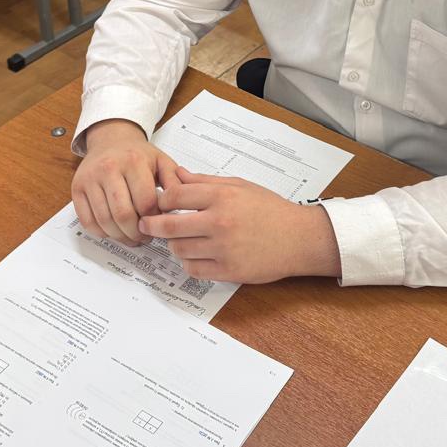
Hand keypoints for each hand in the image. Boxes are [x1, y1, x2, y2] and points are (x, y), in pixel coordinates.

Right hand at [71, 120, 181, 245]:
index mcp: (133, 161)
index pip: (145, 202)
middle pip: (123, 215)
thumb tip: (181, 205)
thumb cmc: (137, 154)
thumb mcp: (162, 161)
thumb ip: (175, 182)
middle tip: (144, 237)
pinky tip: (114, 230)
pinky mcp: (77, 188)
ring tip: (131, 237)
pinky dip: (101, 232)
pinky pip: (87, 221)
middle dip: (136, 233)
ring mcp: (90, 179)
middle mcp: (108, 168)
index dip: (154, 219)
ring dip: (120, 236)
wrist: (111, 139)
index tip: (159, 225)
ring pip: (104, 221)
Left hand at [138, 167, 341, 283]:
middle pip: (170, 226)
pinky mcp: (229, 271)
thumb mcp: (240, 185)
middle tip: (147, 225)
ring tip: (179, 239)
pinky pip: (193, 270)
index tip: (158, 203)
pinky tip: (194, 255)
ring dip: (174, 245)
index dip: (161, 200)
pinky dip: (188, 263)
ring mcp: (224, 249)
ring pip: (179, 249)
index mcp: (222, 197)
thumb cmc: (271, 209)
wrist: (299, 238)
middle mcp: (220, 222)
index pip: (175, 196)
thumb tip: (178, 176)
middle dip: (153, 225)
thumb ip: (206, 182)